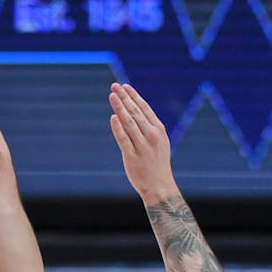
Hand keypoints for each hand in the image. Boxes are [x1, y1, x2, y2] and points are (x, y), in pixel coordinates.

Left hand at [108, 83, 176, 199]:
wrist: (159, 186)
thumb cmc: (157, 163)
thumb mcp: (159, 142)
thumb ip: (149, 128)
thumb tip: (136, 113)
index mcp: (158, 130)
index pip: (144, 109)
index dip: (133, 96)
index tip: (124, 86)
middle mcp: (151, 136)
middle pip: (135, 112)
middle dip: (124, 98)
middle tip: (114, 86)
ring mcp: (142, 146)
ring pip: (129, 123)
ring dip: (120, 108)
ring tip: (112, 96)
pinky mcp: (133, 157)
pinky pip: (124, 140)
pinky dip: (118, 128)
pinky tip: (113, 117)